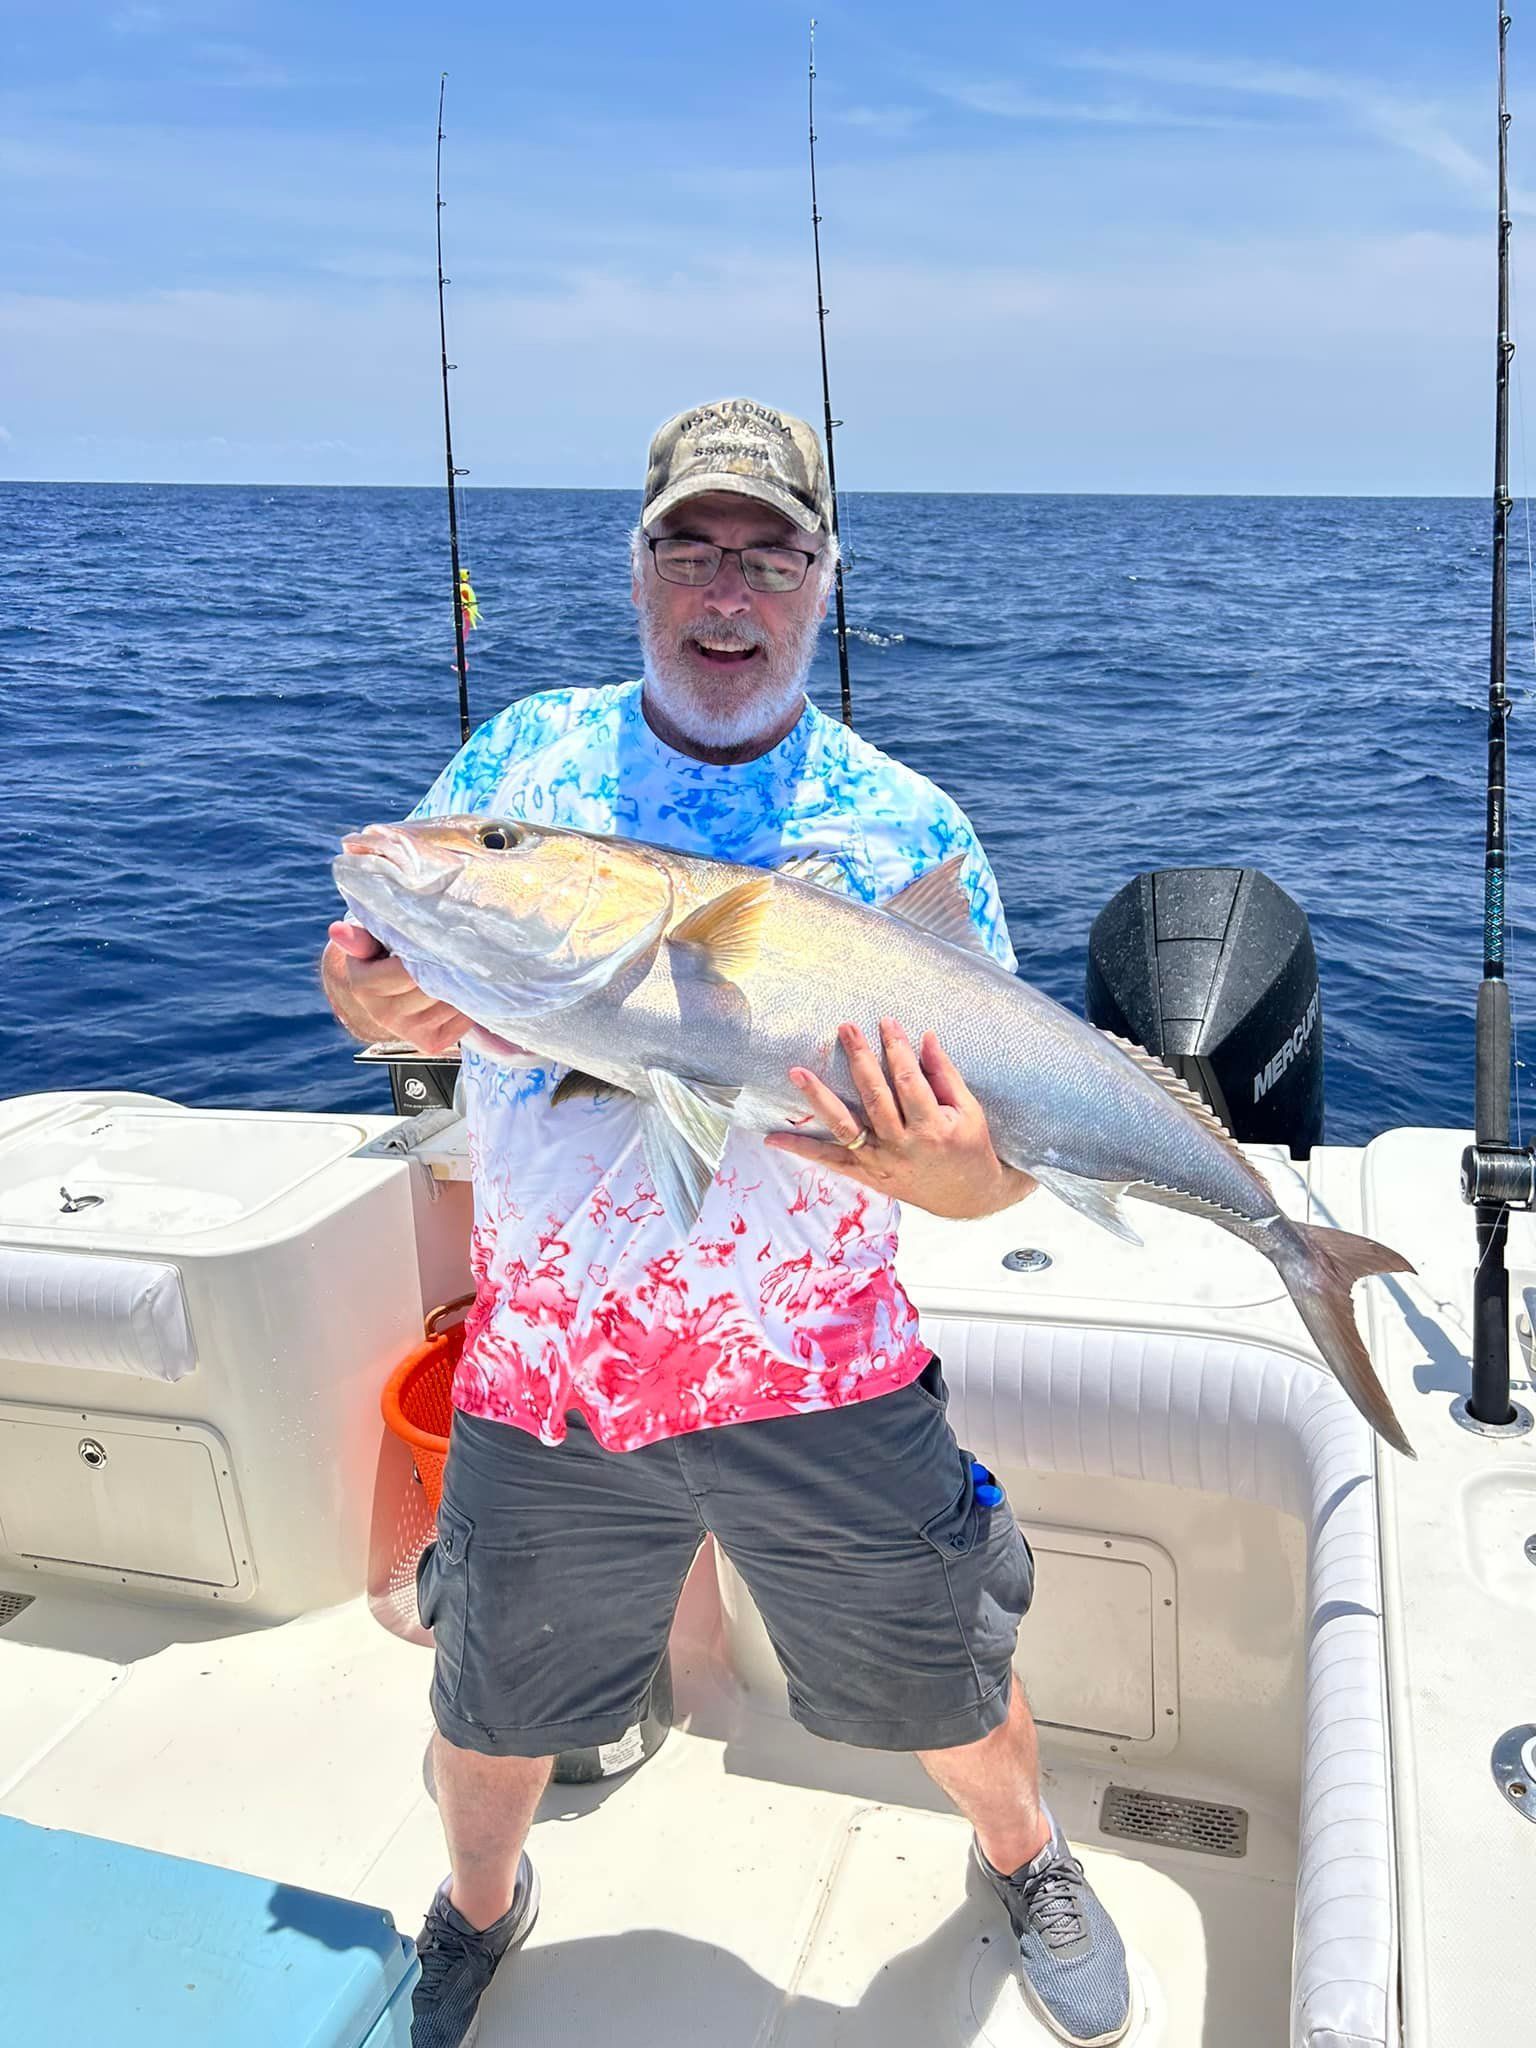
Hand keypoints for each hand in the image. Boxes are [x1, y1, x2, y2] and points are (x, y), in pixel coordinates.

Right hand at [322, 921, 472, 1054]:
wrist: (388, 990)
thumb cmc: (382, 954)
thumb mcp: (369, 940)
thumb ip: (359, 937)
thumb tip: (337, 930)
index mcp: (364, 986)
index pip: (405, 973)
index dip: (427, 954)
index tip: (440, 938)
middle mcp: (383, 1014)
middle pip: (431, 988)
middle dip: (447, 968)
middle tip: (460, 949)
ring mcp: (408, 1032)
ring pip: (450, 1003)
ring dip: (461, 984)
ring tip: (461, 966)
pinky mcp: (431, 1043)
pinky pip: (462, 1019)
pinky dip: (468, 1003)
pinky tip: (460, 989)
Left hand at [764, 1019, 1036, 1220]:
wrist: (967, 1197)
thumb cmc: (971, 1147)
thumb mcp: (969, 1110)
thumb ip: (945, 1074)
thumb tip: (926, 1037)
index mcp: (932, 1127)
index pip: (909, 1080)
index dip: (897, 1049)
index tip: (885, 1022)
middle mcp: (903, 1145)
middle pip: (875, 1097)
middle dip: (860, 1059)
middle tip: (845, 1028)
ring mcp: (881, 1162)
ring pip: (846, 1127)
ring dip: (819, 1099)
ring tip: (798, 1072)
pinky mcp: (867, 1175)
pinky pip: (830, 1161)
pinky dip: (803, 1150)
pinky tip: (774, 1138)